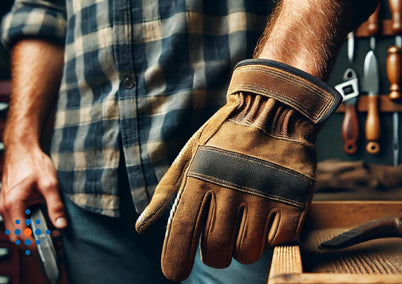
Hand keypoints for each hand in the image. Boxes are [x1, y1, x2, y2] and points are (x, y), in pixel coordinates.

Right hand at [0, 145, 65, 245]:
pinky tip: (43, 222)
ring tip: (52, 231)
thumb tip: (61, 224)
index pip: (22, 235)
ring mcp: (5, 206)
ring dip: (32, 235)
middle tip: (55, 239)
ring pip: (16, 230)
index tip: (53, 244)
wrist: (22, 149)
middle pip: (17, 237)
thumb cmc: (34, 163)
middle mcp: (5, 208)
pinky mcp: (8, 203)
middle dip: (35, 242)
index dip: (37, 244)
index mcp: (14, 204)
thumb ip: (56, 206)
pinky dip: (28, 226)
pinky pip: (16, 221)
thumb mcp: (50, 184)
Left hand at [136, 59, 340, 280]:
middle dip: (214, 254)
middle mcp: (231, 186)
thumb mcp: (191, 157)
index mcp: (200, 176)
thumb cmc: (225, 139)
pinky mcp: (294, 198)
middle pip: (216, 252)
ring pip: (248, 253)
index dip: (176, 260)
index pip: (182, 232)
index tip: (175, 273)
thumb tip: (142, 229)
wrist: (274, 109)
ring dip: (242, 248)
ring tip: (243, 226)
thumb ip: (168, 194)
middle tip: (219, 239)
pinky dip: (270, 238)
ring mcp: (265, 193)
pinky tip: (266, 219)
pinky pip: (278, 242)